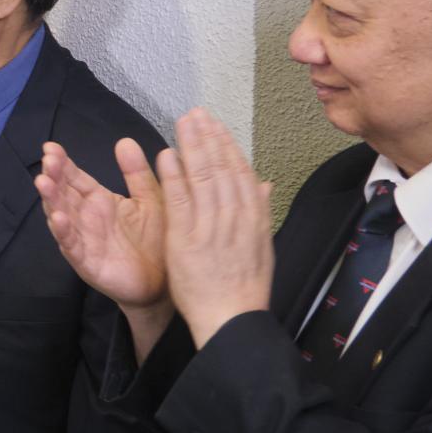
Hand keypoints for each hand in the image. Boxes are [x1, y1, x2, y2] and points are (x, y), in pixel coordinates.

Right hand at [36, 139, 173, 360]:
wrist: (164, 283)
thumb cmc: (156, 240)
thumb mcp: (150, 199)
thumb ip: (137, 173)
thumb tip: (125, 140)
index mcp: (99, 201)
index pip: (75, 178)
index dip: (62, 163)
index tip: (51, 147)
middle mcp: (86, 218)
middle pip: (63, 194)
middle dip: (53, 177)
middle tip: (47, 160)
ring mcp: (83, 240)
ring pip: (61, 217)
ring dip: (51, 201)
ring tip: (43, 183)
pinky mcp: (87, 263)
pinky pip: (72, 247)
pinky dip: (64, 233)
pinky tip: (58, 219)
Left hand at [154, 108, 275, 349]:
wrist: (231, 320)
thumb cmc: (244, 288)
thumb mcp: (262, 247)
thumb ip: (261, 212)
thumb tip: (265, 184)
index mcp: (254, 219)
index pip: (241, 173)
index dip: (227, 145)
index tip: (216, 125)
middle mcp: (235, 219)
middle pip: (223, 169)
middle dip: (209, 137)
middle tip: (197, 112)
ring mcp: (211, 228)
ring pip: (203, 179)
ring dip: (192, 147)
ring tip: (183, 122)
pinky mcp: (187, 241)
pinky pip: (180, 203)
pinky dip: (174, 177)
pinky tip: (166, 155)